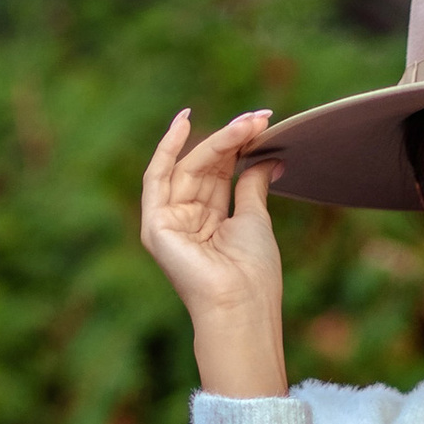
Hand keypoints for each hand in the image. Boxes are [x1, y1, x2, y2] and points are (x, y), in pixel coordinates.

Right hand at [138, 106, 286, 395]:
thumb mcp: (255, 219)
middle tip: (260, 118)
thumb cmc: (252, 272)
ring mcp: (167, 222)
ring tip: (247, 124)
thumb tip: (267, 156)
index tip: (263, 123)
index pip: (219, 173)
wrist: (241, 305)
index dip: (238, 146)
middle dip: (231, 140)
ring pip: (188, 167)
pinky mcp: (155, 224)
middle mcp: (185, 219)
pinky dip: (167, 149)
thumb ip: (252, 184)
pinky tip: (184, 123)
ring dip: (217, 142)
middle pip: (204, 167)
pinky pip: (157, 178)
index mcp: (209, 221)